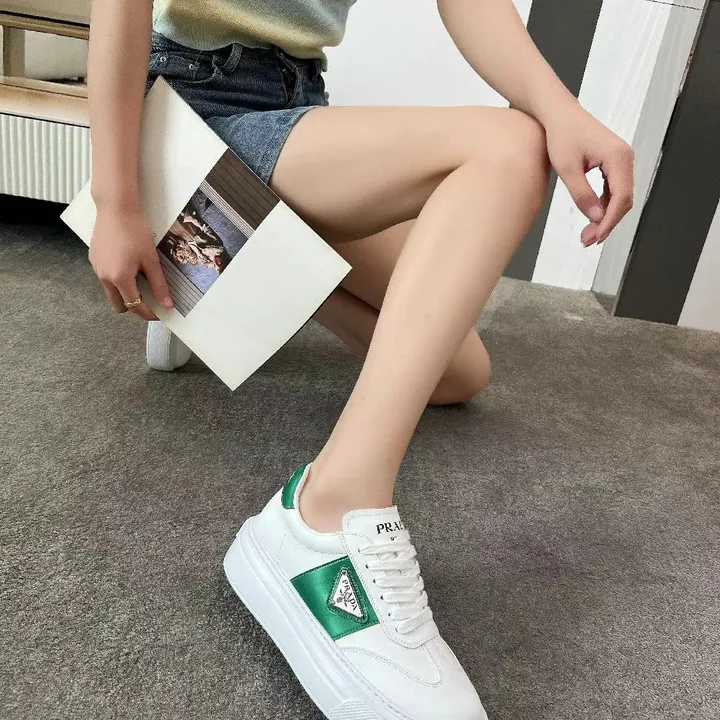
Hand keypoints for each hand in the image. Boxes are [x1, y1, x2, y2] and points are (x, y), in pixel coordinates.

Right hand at [88, 204, 172, 320]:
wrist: (115, 208)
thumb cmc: (135, 232)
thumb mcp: (151, 260)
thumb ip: (159, 285)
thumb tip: (167, 305)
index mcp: (119, 279)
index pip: (134, 306)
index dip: (148, 313)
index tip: (159, 314)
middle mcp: (104, 277)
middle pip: (118, 305)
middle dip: (134, 307)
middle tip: (150, 300)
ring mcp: (96, 268)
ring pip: (110, 292)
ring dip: (125, 293)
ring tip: (140, 280)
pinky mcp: (93, 259)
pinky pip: (105, 278)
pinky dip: (117, 280)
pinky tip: (128, 266)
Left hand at [544, 103, 634, 246]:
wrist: (559, 114)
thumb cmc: (561, 135)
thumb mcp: (567, 168)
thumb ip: (582, 194)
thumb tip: (596, 218)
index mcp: (618, 157)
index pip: (621, 197)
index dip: (609, 221)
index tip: (595, 237)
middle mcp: (625, 158)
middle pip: (624, 200)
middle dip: (607, 223)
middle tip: (587, 241)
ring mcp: (621, 160)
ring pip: (619, 197)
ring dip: (605, 217)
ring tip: (587, 235)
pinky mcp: (613, 163)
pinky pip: (613, 190)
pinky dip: (603, 206)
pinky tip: (591, 219)